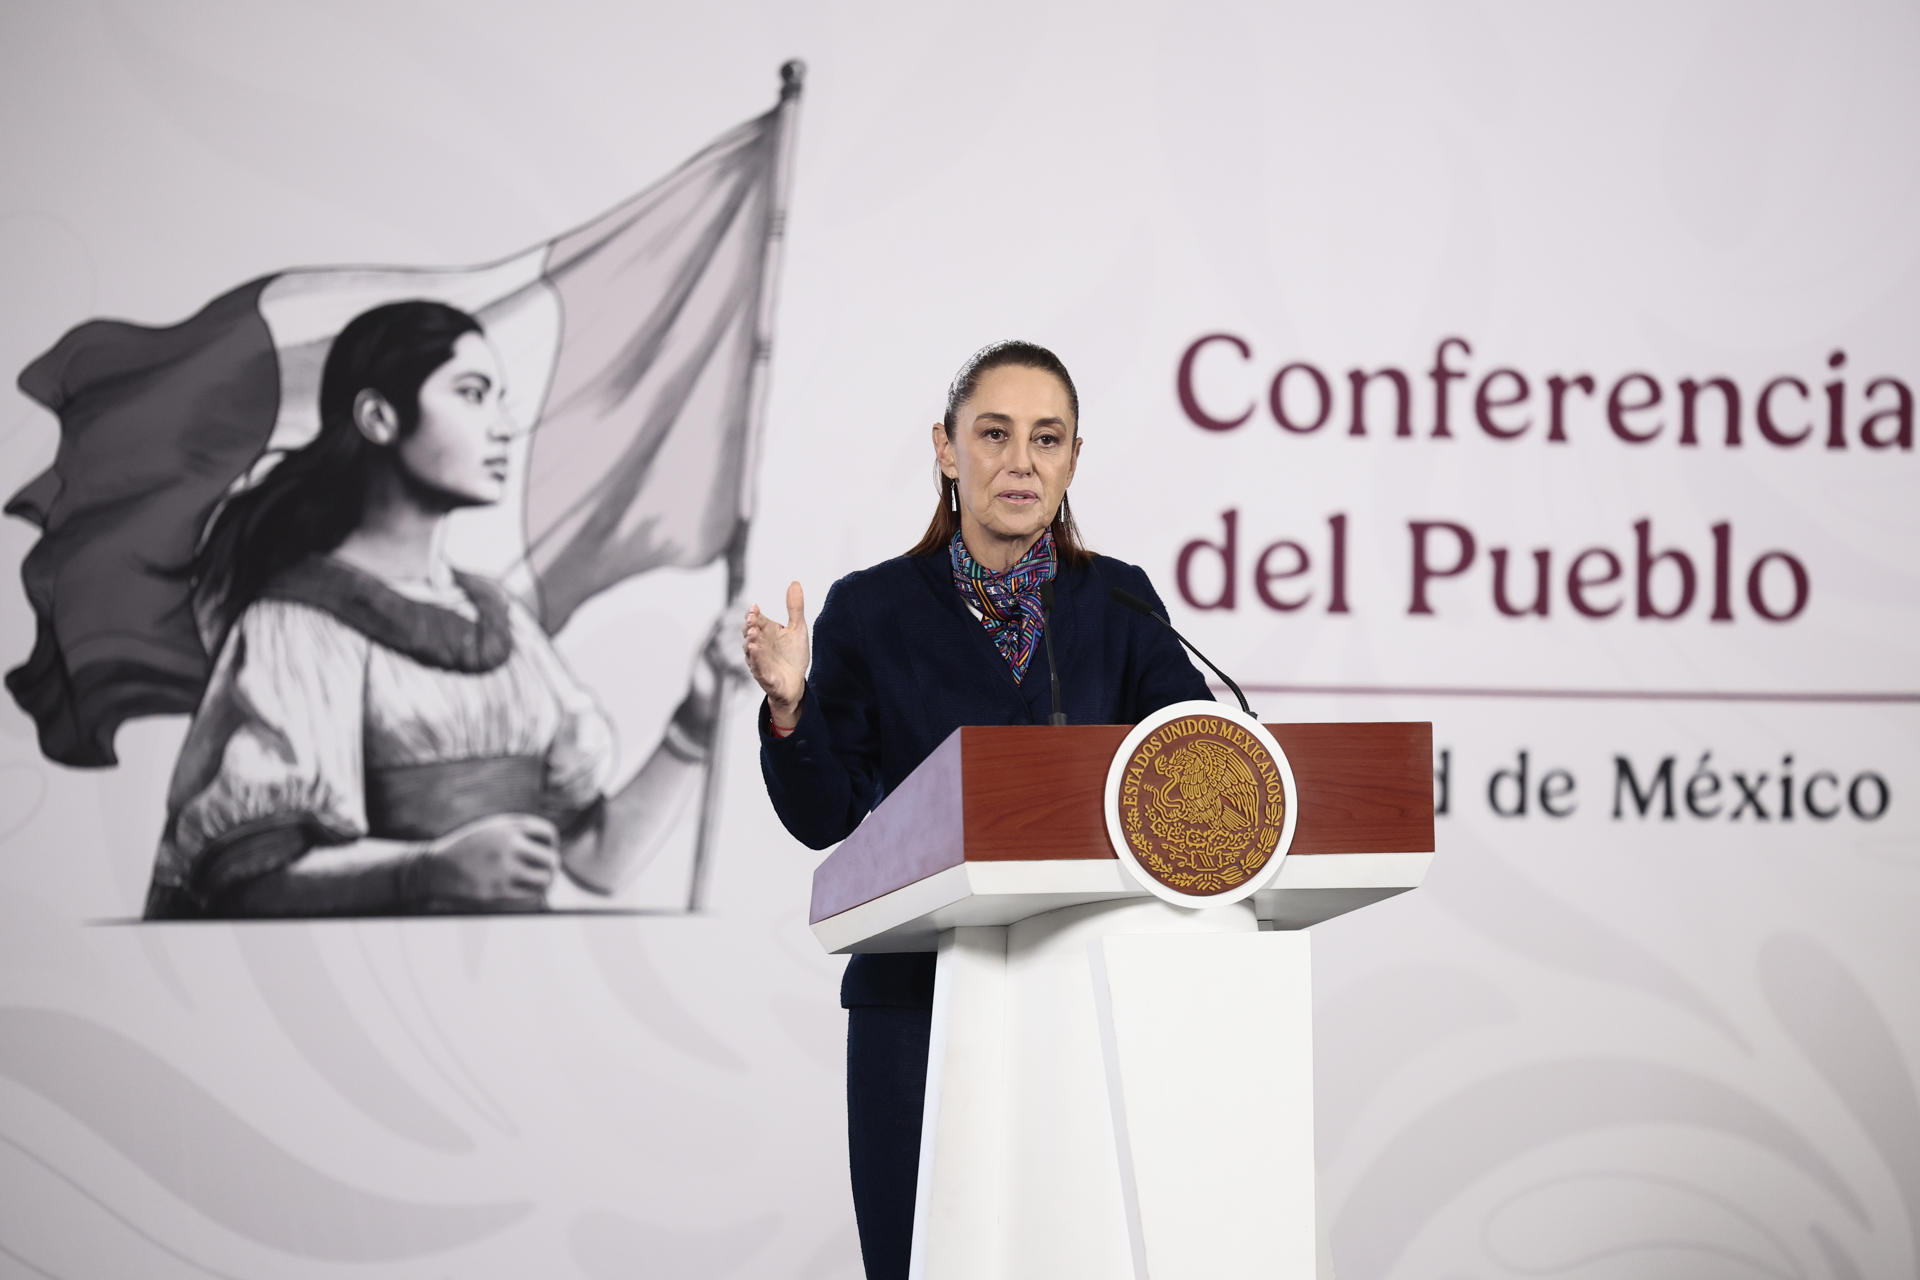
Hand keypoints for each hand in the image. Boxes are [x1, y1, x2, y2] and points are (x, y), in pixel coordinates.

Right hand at [414, 814, 558, 907]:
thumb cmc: (469, 847)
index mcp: (507, 827)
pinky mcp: (496, 890)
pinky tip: (530, 891)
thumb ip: (519, 830)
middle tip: (548, 870)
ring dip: (547, 882)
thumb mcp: (492, 828)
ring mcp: (502, 869)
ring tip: (543, 882)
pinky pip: (530, 895)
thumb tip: (552, 845)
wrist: (435, 868)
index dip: (551, 844)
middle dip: (552, 865)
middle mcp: (507, 845)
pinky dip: (534, 893)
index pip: (548, 834)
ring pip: (545, 879)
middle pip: (551, 858)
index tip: (544, 850)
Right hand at [743, 580, 808, 727]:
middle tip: (752, 619)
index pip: (756, 619)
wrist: (796, 682)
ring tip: (753, 634)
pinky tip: (755, 651)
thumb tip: (795, 582)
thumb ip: (795, 607)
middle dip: (749, 626)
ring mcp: (759, 660)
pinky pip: (758, 668)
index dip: (754, 614)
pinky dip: (756, 660)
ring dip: (751, 642)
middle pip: (750, 633)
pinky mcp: (764, 676)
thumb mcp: (797, 628)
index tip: (755, 608)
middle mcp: (759, 645)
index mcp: (766, 632)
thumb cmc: (793, 655)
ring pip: (751, 651)